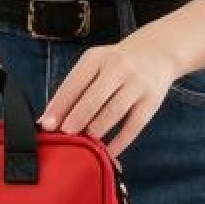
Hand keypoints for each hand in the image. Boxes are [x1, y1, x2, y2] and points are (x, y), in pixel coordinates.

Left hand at [40, 33, 176, 155]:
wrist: (157, 51)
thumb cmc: (115, 63)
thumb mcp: (94, 65)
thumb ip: (74, 88)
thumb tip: (48, 118)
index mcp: (96, 58)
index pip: (75, 82)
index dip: (60, 104)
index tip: (47, 123)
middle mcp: (117, 68)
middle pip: (95, 96)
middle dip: (77, 117)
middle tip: (65, 134)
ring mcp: (137, 84)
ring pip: (115, 110)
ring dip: (97, 128)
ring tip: (84, 142)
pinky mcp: (152, 101)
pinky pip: (134, 125)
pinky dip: (120, 141)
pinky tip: (108, 152)